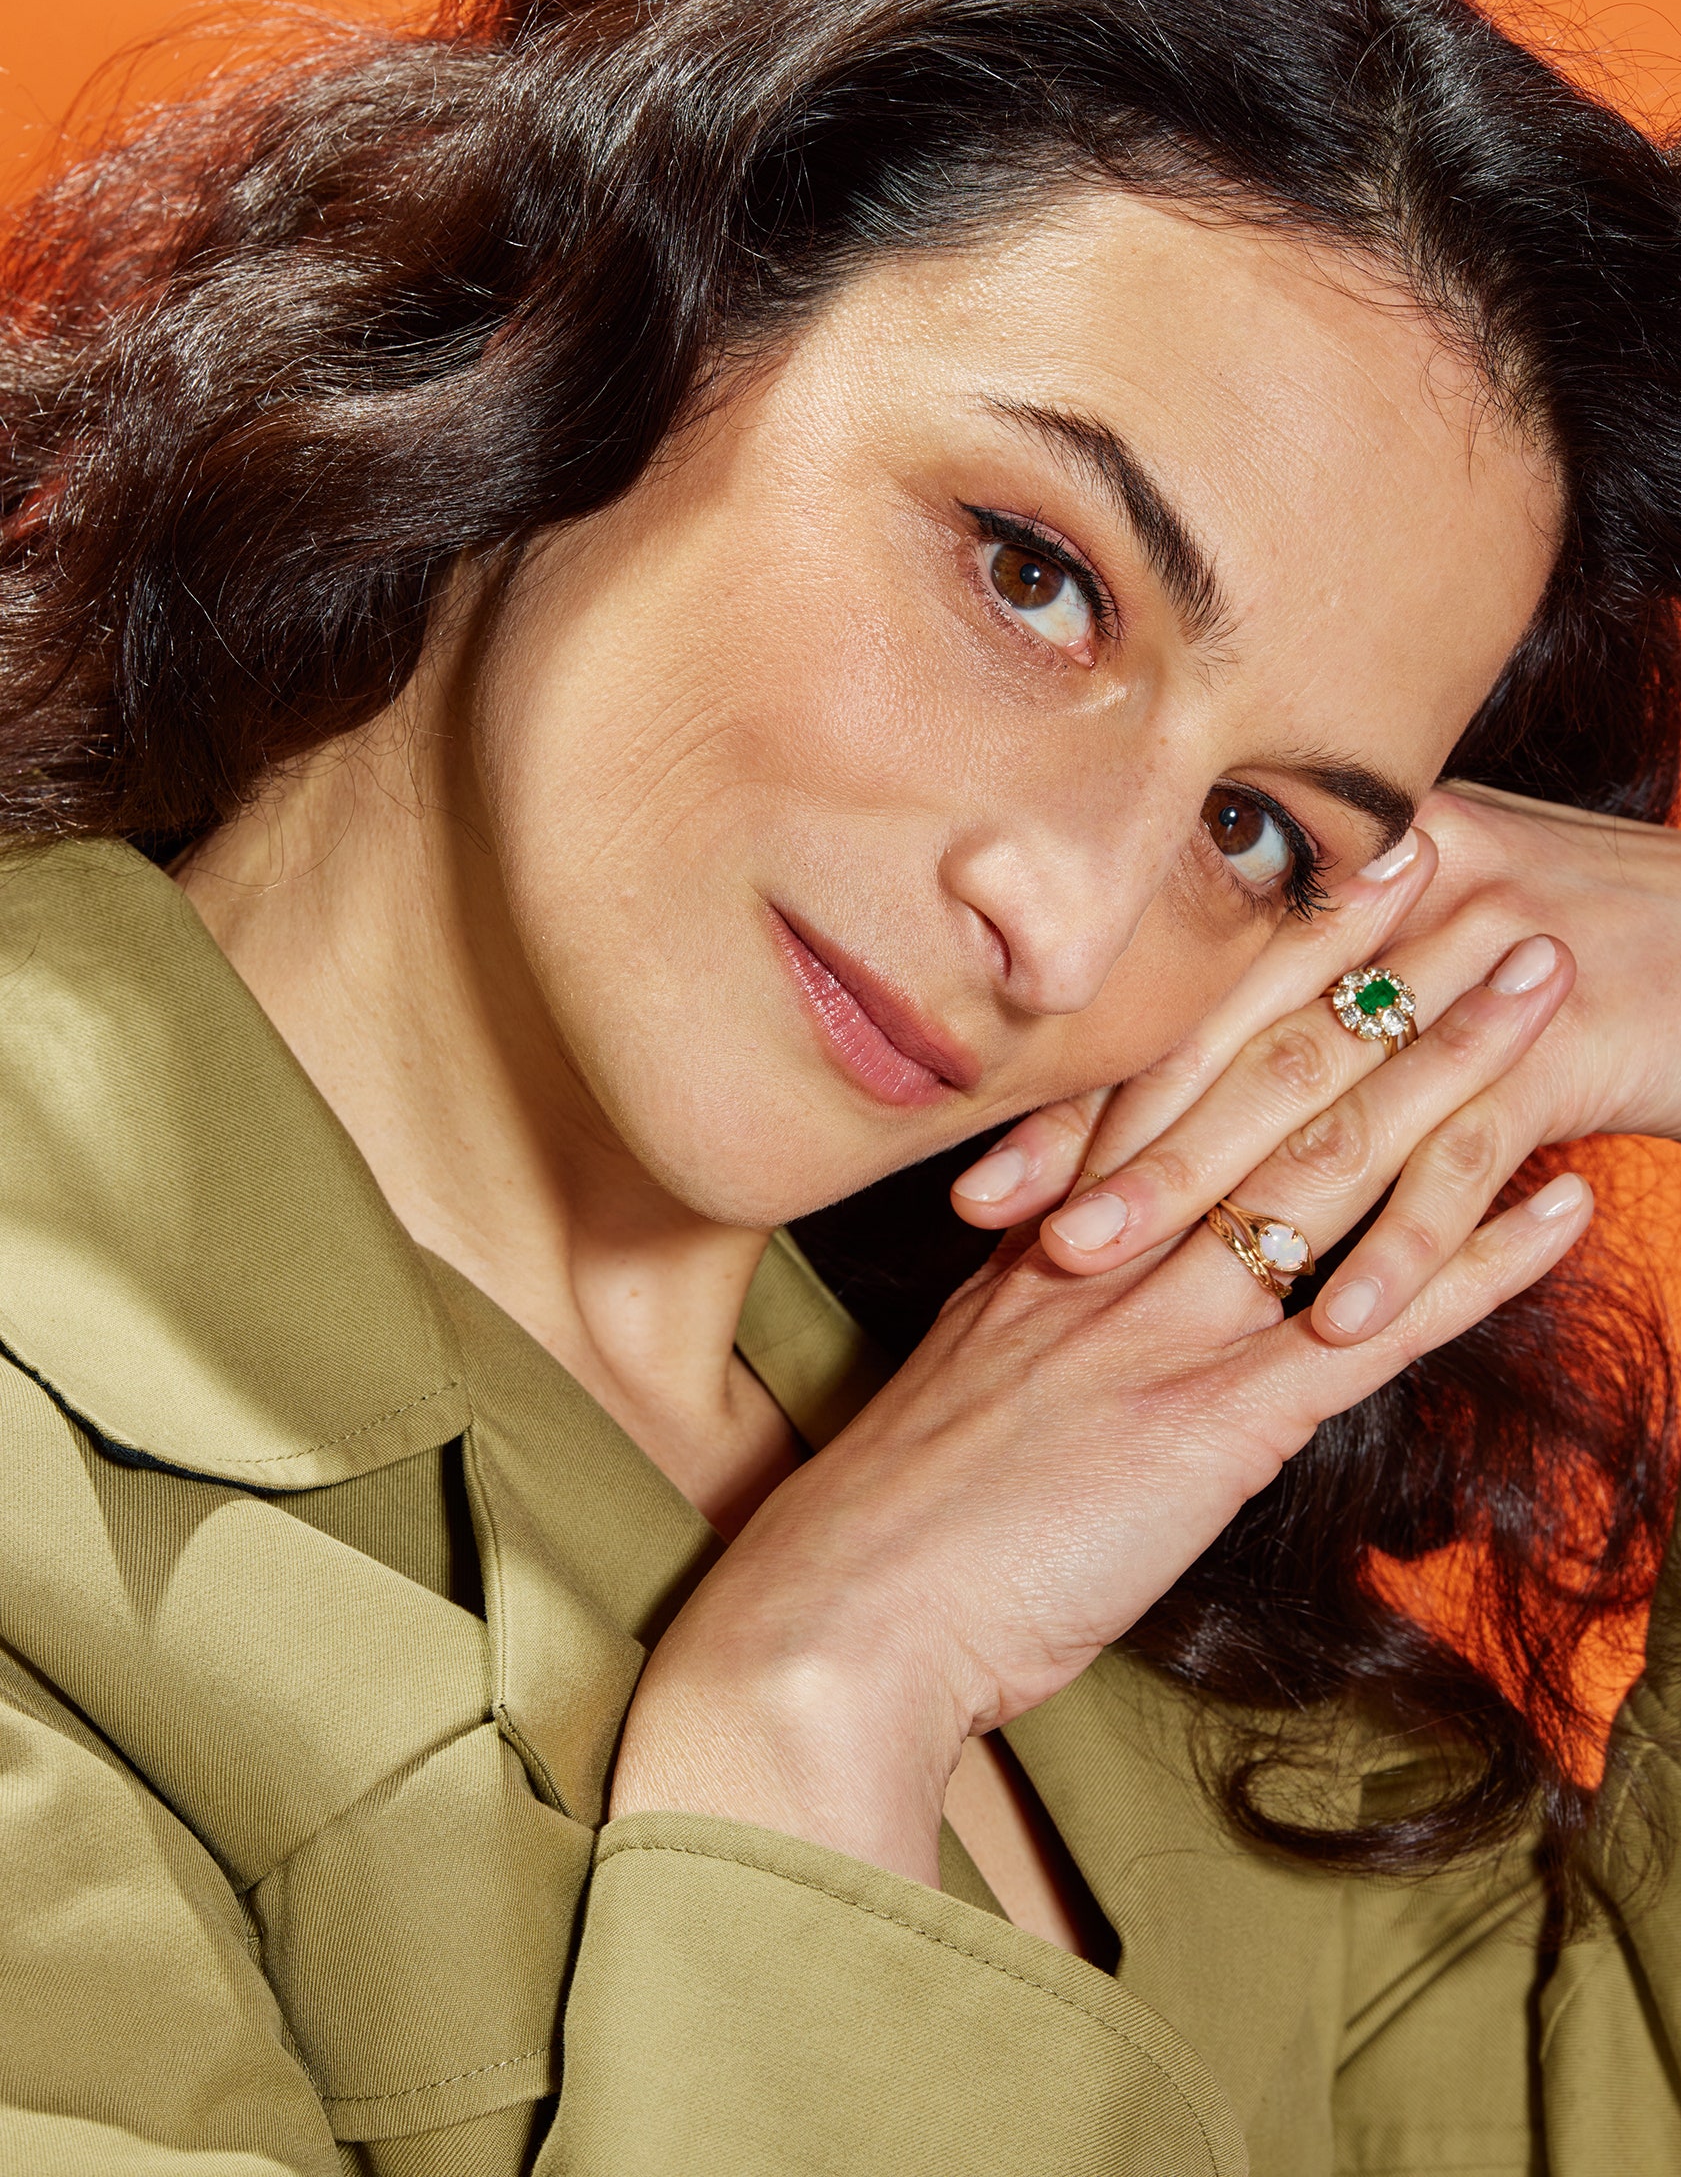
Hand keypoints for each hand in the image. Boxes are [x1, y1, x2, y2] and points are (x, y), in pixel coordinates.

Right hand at [611, 923, 1586, 1886]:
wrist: (840, 1612)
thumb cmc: (891, 1511)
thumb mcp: (964, 1371)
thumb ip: (1039, 1302)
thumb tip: (1089, 1269)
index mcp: (1054, 1218)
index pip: (1180, 1049)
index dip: (1271, 952)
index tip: (1342, 870)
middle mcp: (1116, 1242)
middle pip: (1268, 1072)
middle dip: (1384, 966)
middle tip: (1480, 869)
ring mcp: (1165, 1321)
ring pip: (1330, 1164)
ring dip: (1456, 1072)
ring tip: (1545, 986)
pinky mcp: (1213, 1424)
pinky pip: (1372, 1324)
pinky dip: (1478, 1262)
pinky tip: (1563, 1206)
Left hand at [952, 782, 1680, 1343]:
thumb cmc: (1568, 936)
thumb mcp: (1427, 924)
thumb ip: (1305, 984)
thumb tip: (1169, 1076)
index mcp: (1353, 869)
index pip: (1191, 1000)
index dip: (1089, 1091)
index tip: (987, 1176)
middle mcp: (1405, 901)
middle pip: (1238, 1049)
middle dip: (1124, 1152)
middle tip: (1030, 1239)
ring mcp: (1485, 969)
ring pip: (1330, 1104)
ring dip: (1224, 1203)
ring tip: (1118, 1281)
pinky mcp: (1566, 1046)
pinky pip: (1467, 1157)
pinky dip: (1405, 1246)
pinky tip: (1336, 1321)